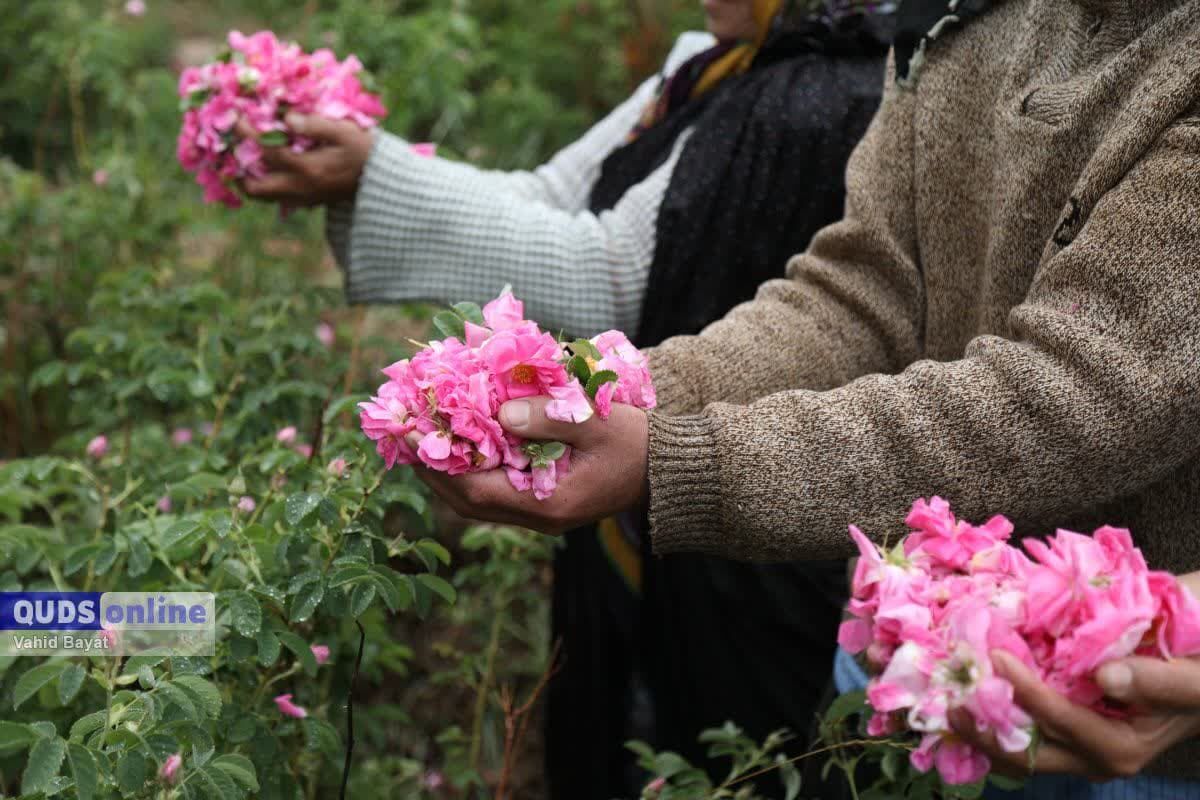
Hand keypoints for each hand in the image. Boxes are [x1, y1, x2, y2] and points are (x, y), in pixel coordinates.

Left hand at [237, 113, 373, 205]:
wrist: (382, 180)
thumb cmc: (364, 151)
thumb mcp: (345, 132)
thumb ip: (315, 124)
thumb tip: (286, 118)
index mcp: (307, 168)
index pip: (266, 152)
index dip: (246, 134)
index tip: (236, 117)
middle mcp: (300, 188)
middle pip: (255, 188)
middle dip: (238, 168)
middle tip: (235, 147)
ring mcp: (302, 198)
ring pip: (264, 197)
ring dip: (250, 179)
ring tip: (247, 157)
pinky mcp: (308, 201)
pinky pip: (277, 198)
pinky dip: (266, 184)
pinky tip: (267, 167)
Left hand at [406, 397, 649, 534]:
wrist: (666, 470)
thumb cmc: (635, 444)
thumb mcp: (596, 421)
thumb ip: (549, 417)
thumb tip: (502, 411)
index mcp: (547, 503)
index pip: (475, 491)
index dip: (438, 464)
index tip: (413, 433)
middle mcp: (537, 516)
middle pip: (467, 503)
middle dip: (433, 470)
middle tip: (408, 434)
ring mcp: (540, 513)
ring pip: (478, 500)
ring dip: (449, 471)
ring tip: (426, 438)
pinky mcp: (544, 501)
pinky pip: (495, 491)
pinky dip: (473, 469)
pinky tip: (464, 442)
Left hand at [950, 572, 1199, 779]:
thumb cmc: (1197, 676)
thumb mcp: (1190, 679)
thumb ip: (1155, 681)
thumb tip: (1104, 676)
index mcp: (1120, 746)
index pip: (1059, 721)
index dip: (1024, 691)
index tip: (995, 658)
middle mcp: (1096, 759)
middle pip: (1029, 754)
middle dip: (985, 732)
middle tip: (950, 703)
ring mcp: (1081, 753)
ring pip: (1021, 753)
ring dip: (984, 733)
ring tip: (949, 708)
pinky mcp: (1071, 740)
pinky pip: (1027, 740)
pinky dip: (998, 726)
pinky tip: (971, 706)